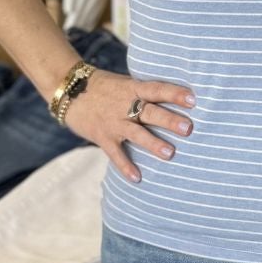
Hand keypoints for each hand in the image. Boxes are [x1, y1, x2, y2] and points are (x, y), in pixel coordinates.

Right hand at [65, 69, 194, 180]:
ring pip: (136, 133)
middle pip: (150, 112)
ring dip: (153, 143)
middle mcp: (124, 105)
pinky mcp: (102, 136)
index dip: (174, 93)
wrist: (68, 90)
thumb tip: (175, 102)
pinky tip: (137, 178)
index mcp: (133, 88)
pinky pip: (115, 153)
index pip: (157, 89)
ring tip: (170, 154)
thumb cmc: (104, 87)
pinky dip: (125, 166)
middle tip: (188, 129)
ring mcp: (113, 122)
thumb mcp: (125, 84)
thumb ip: (145, 93)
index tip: (193, 99)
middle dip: (169, 120)